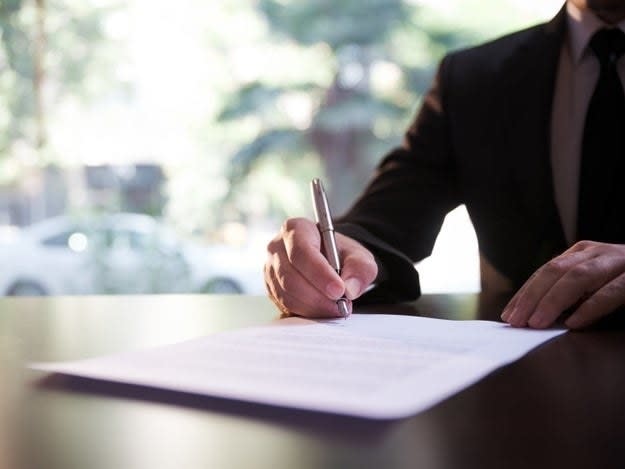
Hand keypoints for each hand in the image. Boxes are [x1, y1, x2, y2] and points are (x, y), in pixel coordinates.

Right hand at [264, 217, 377, 317]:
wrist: (330, 261)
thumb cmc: (341, 254)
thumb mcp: (359, 256)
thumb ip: (360, 268)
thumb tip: (350, 289)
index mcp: (296, 229)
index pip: (301, 252)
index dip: (319, 274)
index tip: (339, 290)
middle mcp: (277, 247)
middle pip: (290, 277)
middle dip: (317, 296)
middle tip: (340, 306)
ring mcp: (271, 269)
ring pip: (286, 294)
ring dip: (313, 307)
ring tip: (335, 309)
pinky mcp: (271, 289)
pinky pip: (285, 306)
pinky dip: (306, 313)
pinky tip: (322, 310)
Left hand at [501, 241, 624, 328]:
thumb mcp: (596, 283)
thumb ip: (570, 293)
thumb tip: (534, 315)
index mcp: (584, 252)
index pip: (545, 271)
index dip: (525, 293)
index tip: (508, 315)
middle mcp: (599, 252)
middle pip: (556, 272)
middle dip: (532, 297)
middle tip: (516, 321)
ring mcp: (621, 261)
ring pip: (579, 277)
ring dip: (554, 301)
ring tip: (537, 323)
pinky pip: (613, 290)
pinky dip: (591, 306)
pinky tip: (575, 322)